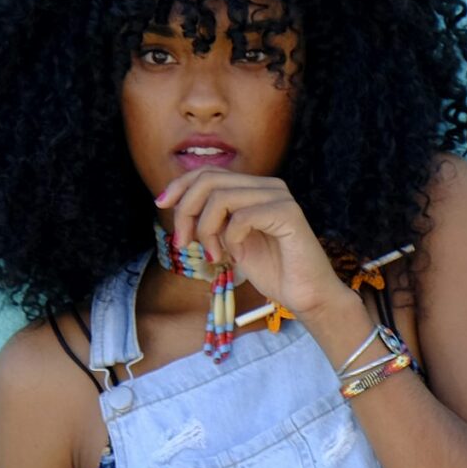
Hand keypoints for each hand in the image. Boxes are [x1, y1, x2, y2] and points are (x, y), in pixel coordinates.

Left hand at [156, 167, 347, 320]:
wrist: (306, 295)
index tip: (161, 204)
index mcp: (255, 188)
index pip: (209, 172)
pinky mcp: (287, 214)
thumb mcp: (231, 241)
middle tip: (182, 242)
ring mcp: (279, 197)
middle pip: (209, 180)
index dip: (180, 185)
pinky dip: (229, 238)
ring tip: (213, 254)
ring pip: (221, 197)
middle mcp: (268, 186)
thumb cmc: (272, 271)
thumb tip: (178, 204)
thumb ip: (213, 220)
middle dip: (186, 211)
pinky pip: (241, 217)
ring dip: (206, 230)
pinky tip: (235, 256)